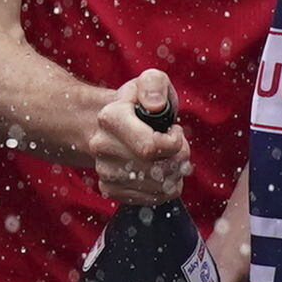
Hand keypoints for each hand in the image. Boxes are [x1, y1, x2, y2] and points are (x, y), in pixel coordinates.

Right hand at [90, 70, 190, 205]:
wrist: (111, 125)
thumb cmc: (137, 103)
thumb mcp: (150, 81)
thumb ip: (154, 84)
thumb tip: (154, 106)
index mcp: (110, 118)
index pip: (150, 147)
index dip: (174, 142)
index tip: (175, 131)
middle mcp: (102, 147)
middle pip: (157, 170)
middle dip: (179, 159)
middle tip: (179, 146)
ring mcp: (104, 171)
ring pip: (157, 188)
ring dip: (175, 174)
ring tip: (170, 157)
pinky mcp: (110, 189)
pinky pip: (150, 199)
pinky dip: (165, 188)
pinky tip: (162, 172)